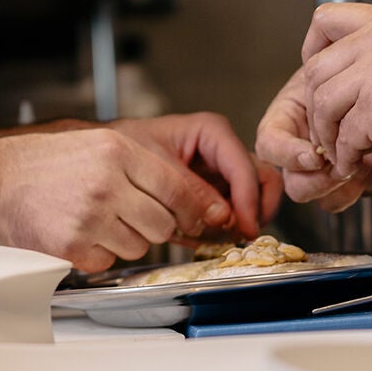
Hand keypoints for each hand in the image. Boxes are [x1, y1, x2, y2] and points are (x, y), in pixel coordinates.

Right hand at [0, 126, 245, 272]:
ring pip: (140, 246)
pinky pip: (109, 262)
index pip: (179, 189)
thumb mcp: (101, 146)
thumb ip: (148, 170)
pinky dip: (100, 254)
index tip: (204, 217)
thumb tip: (200, 204)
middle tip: (134, 216)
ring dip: (127, 240)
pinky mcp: (72, 246)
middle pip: (164, 224)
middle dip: (157, 226)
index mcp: (118, 152)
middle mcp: (106, 183)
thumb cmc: (48, 162)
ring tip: (99, 220)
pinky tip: (81, 234)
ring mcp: (89, 216)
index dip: (197, 209)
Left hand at [110, 111, 279, 238]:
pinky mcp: (216, 192)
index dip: (249, 200)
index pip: (244, 167)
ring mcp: (222, 172)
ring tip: (221, 238)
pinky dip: (227, 228)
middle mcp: (223, 150)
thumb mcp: (156, 166)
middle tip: (243, 235)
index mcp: (212, 132)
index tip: (245, 227)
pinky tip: (207, 237)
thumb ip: (190, 191)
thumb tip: (223, 217)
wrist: (109, 155)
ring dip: (243, 221)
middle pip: (262, 179)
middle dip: (256, 209)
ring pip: (254, 198)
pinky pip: (235, 212)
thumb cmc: (128, 147)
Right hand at [254, 65, 371, 213]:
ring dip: (346, 186)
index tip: (314, 155)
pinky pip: (353, 195)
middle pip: (294, 181)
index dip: (286, 153)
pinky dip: (371, 182)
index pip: (270, 143)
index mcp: (291, 115)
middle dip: (320, 180)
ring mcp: (332, 163)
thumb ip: (321, 57)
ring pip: (324, 197)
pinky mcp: (359, 174)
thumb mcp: (340, 49)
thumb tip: (314, 74)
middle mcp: (306, 144)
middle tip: (347, 168)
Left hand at [299, 3, 371, 176]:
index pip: (325, 20)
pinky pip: (343, 137)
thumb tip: (364, 69)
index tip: (319, 77)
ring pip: (322, 105)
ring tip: (342, 150)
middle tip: (328, 127)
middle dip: (316, 105)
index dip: (311, 49)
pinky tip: (359, 163)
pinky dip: (346, 156)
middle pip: (315, 69)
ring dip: (327, 134)